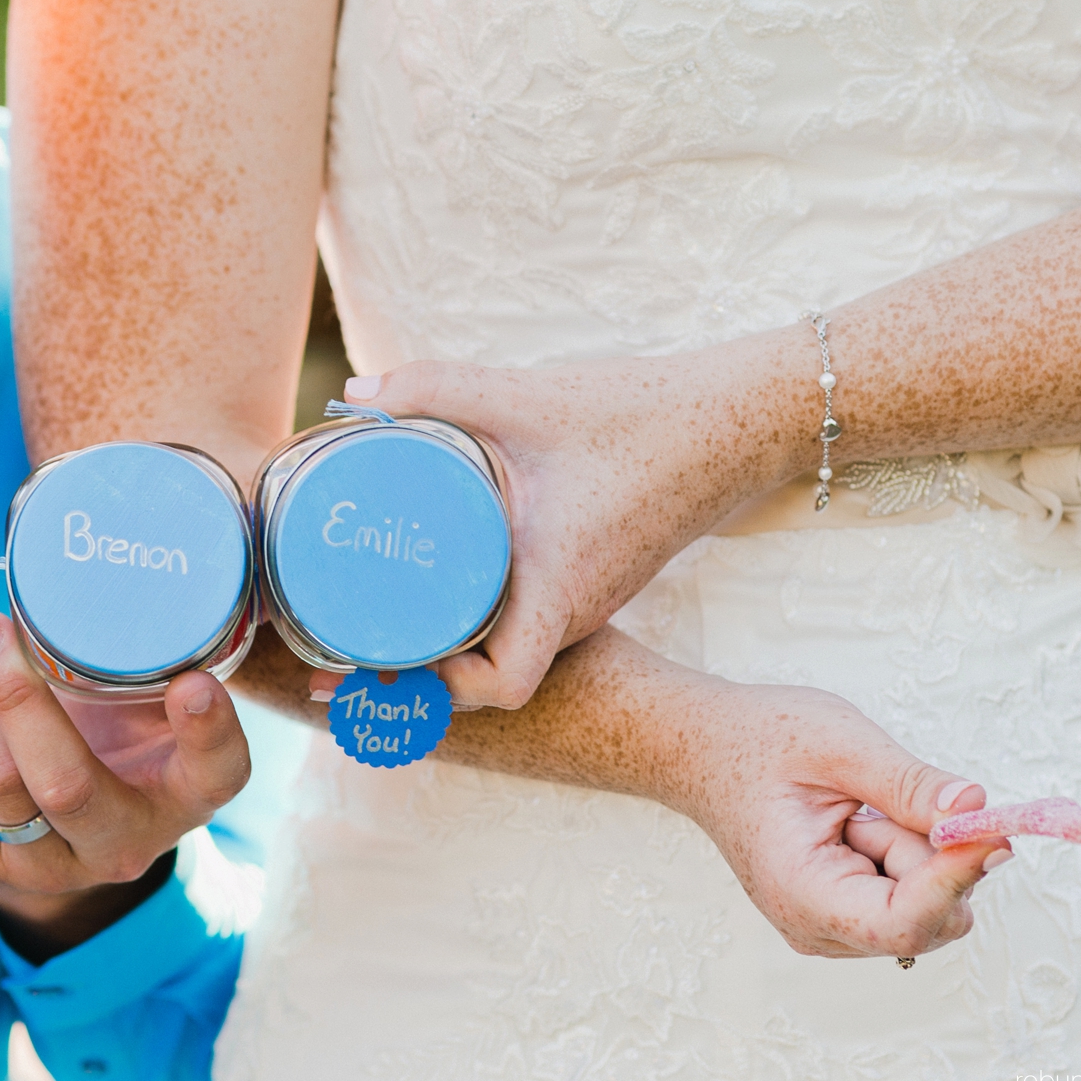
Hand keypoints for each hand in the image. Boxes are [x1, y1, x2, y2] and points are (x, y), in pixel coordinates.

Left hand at [0, 611, 250, 955]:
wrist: (67, 816)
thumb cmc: (124, 736)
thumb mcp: (158, 707)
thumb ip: (155, 662)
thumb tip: (119, 588)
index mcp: (184, 800)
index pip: (215, 775)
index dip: (209, 733)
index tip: (194, 683)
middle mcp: (120, 847)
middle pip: (67, 786)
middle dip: (17, 700)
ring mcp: (46, 866)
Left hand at [336, 339, 813, 706]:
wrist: (740, 415)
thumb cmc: (643, 414)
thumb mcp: (527, 396)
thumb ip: (436, 388)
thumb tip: (355, 393)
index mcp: (559, 587)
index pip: (501, 687)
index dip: (439, 692)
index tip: (382, 661)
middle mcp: (575, 609)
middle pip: (488, 679)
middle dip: (413, 677)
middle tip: (340, 650)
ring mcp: (588, 597)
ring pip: (506, 650)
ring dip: (444, 651)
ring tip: (371, 622)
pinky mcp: (593, 574)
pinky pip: (527, 621)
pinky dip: (478, 623)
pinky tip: (437, 587)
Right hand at [670, 676, 1009, 958]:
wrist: (701, 748)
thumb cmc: (756, 740)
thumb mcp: (838, 744)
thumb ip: (910, 784)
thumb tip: (977, 811)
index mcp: (802, 893)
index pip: (905, 922)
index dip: (956, 879)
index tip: (992, 830)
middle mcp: (815, 928)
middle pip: (924, 917)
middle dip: (927, 856)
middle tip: (883, 799)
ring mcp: (827, 928)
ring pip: (922, 908)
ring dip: (911, 853)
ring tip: (853, 810)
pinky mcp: (841, 917)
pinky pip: (906, 899)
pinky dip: (901, 858)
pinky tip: (855, 825)